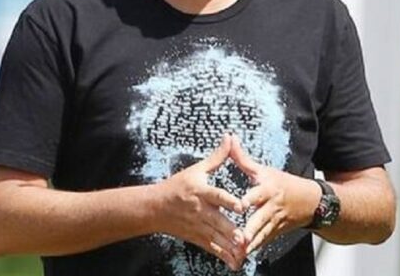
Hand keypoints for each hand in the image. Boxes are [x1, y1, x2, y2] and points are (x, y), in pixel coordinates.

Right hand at [155, 134, 246, 269]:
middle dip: (231, 231)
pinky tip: (236, 263)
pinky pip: (211, 248)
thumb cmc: (178, 186)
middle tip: (245, 238)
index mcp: (201, 191)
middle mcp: (200, 210)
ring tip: (244, 253)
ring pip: (216, 238)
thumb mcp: (196, 169)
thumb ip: (217, 157)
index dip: (229, 201)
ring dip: (230, 247)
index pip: (217, 196)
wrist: (155, 208)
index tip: (242, 206)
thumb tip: (230, 137)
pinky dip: (223, 256)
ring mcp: (198, 226)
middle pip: (217, 221)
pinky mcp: (197, 237)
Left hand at [229, 136, 321, 254]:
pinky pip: (264, 242)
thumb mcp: (264, 170)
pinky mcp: (275, 233)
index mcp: (268, 189)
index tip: (239, 206)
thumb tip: (229, 139)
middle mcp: (272, 206)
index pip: (257, 194)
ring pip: (262, 234)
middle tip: (240, 237)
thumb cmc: (282, 183)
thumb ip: (243, 158)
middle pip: (259, 219)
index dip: (248, 200)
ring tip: (239, 252)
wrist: (310, 201)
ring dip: (251, 243)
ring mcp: (275, 221)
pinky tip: (243, 257)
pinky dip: (255, 249)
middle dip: (250, 229)